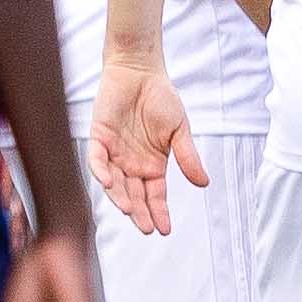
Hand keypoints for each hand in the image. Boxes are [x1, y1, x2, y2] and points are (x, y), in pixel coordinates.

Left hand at [92, 64, 196, 238]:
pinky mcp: (99, 138)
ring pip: (114, 183)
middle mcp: (131, 165)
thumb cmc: (161, 100)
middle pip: (134, 195)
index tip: (165, 229)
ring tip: (130, 210)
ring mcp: (114, 153)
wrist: (140, 72)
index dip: (159, 212)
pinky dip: (101, 171)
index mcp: (152, 165)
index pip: (154, 196)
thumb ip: (188, 157)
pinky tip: (109, 181)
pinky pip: (97, 160)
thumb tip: (204, 183)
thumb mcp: (180, 131)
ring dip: (121, 197)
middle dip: (140, 213)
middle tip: (146, 228)